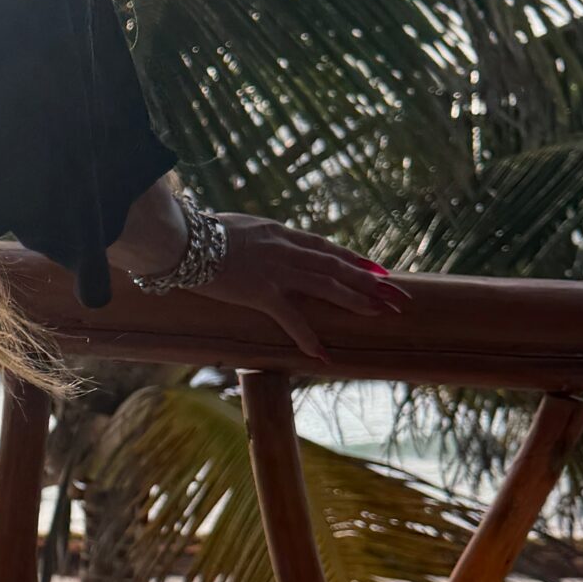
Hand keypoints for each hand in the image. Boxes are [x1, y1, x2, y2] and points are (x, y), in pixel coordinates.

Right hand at [200, 214, 409, 363]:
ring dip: (356, 300)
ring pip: (327, 286)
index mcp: (281, 234)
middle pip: (338, 266)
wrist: (184, 240)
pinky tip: (323, 354)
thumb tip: (262, 242)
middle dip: (371, 281)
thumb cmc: (200, 233)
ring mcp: (277, 272)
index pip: (327, 248)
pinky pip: (290, 318)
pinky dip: (308, 337)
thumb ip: (257, 237)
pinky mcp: (261, 293)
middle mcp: (287, 251)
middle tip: (398, 295)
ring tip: (380, 314)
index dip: (355, 260)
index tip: (378, 270)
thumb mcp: (238, 227)